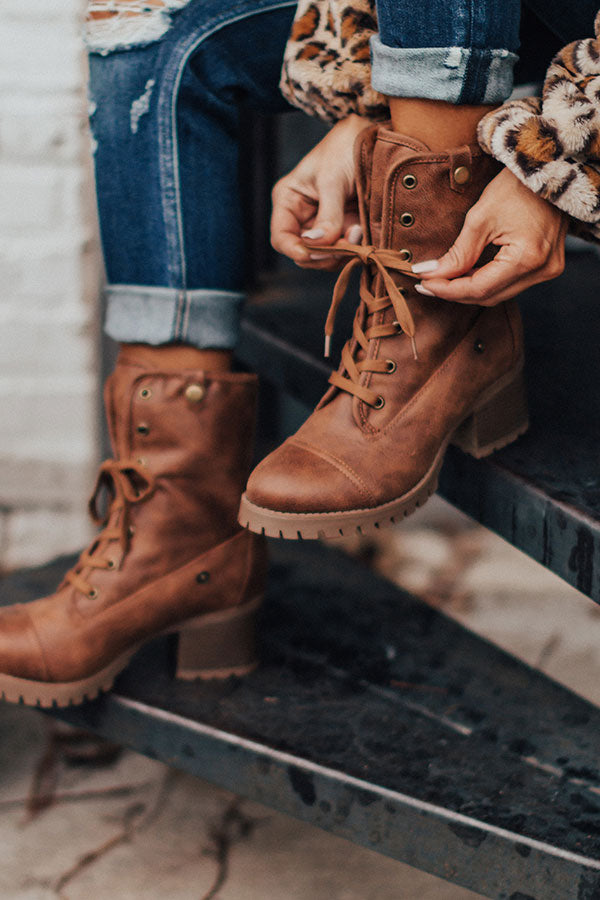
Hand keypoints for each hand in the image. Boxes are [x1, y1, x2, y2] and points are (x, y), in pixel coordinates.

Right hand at [270, 114, 371, 269]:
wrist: (373, 136)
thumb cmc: (344, 148)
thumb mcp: (333, 180)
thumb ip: (327, 216)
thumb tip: (314, 244)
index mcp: (289, 201)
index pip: (281, 238)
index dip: (295, 250)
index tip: (313, 254)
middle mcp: (303, 217)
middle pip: (304, 253)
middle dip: (324, 254)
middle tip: (345, 245)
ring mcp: (324, 225)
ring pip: (326, 256)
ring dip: (342, 252)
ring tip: (357, 231)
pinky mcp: (344, 228)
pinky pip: (344, 249)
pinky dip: (354, 247)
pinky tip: (362, 230)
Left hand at [412, 167, 567, 304]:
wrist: (551, 170)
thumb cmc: (517, 186)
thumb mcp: (481, 218)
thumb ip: (457, 253)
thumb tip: (429, 274)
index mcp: (527, 258)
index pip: (479, 289)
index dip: (447, 290)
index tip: (423, 284)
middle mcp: (542, 270)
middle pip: (489, 296)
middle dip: (455, 292)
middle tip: (428, 284)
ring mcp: (548, 269)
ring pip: (499, 293)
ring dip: (470, 288)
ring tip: (444, 280)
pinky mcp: (547, 266)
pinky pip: (511, 284)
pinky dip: (487, 281)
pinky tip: (467, 274)